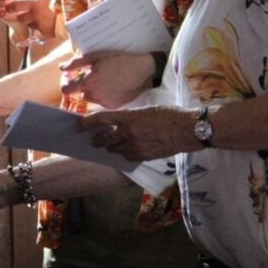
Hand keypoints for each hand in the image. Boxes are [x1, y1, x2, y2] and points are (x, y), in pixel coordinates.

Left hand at [60, 51, 154, 108]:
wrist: (142, 70)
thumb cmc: (119, 60)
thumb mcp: (97, 56)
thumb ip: (77, 63)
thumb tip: (62, 68)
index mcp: (88, 83)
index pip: (67, 90)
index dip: (66, 83)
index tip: (70, 78)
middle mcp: (94, 96)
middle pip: (80, 93)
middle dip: (82, 85)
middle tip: (91, 75)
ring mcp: (104, 103)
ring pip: (91, 98)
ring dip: (93, 91)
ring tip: (103, 80)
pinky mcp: (114, 106)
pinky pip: (102, 102)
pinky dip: (103, 95)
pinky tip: (111, 86)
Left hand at [79, 105, 196, 159]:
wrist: (188, 129)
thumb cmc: (170, 114)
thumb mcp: (146, 110)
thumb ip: (130, 117)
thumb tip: (118, 122)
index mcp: (129, 117)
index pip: (101, 120)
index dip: (86, 123)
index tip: (79, 126)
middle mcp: (129, 132)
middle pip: (105, 139)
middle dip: (97, 140)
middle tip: (94, 140)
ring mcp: (136, 146)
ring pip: (116, 150)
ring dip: (112, 148)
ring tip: (112, 145)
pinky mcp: (144, 156)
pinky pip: (128, 157)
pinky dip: (126, 154)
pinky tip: (129, 150)